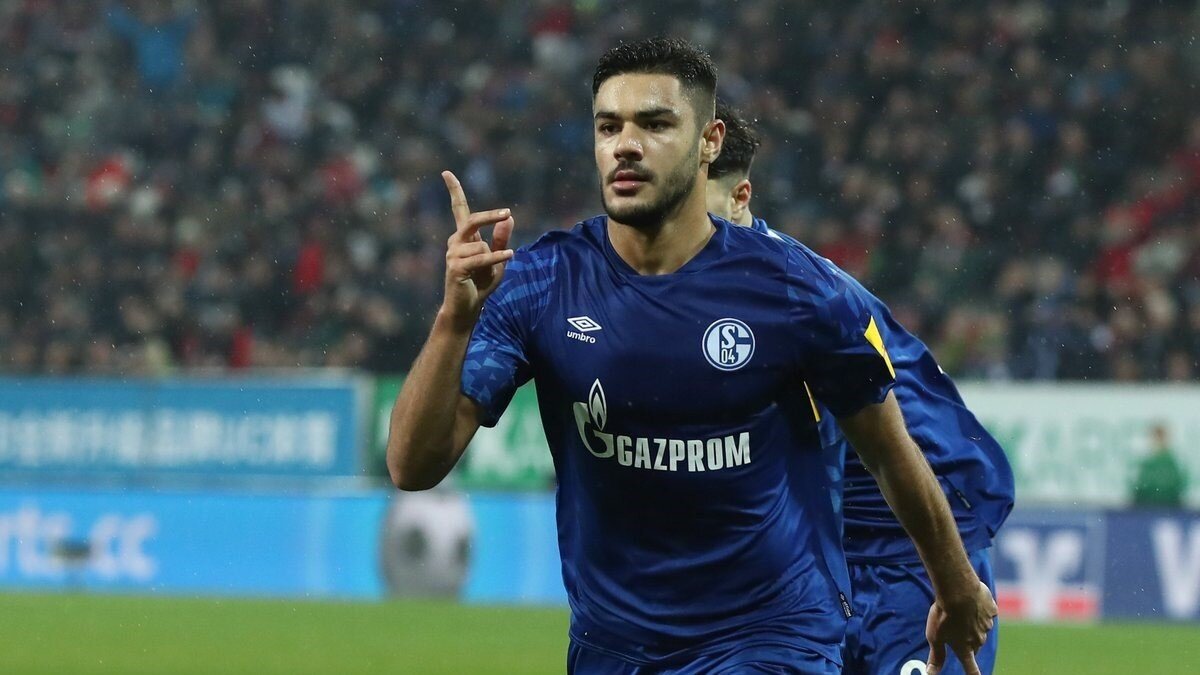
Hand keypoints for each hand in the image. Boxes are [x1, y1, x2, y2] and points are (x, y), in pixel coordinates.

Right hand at [440, 170, 514, 328]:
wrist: (467, 308)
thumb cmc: (481, 283)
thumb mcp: (496, 259)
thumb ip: (501, 238)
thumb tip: (508, 218)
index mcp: (463, 237)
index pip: (458, 210)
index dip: (453, 191)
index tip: (446, 173)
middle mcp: (455, 242)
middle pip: (471, 220)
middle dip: (489, 216)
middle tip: (506, 212)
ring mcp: (453, 255)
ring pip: (480, 246)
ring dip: (493, 259)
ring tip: (488, 275)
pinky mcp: (456, 268)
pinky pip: (481, 258)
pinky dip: (496, 258)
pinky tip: (509, 255)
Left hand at [926, 580, 996, 674]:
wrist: (959, 591)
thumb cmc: (943, 615)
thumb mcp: (934, 637)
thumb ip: (936, 656)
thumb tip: (930, 674)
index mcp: (965, 648)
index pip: (972, 668)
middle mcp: (979, 639)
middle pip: (975, 644)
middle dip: (967, 639)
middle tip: (955, 627)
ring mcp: (987, 625)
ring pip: (981, 626)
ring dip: (972, 621)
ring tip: (959, 609)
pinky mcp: (992, 611)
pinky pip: (986, 610)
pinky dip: (979, 607)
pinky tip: (971, 599)